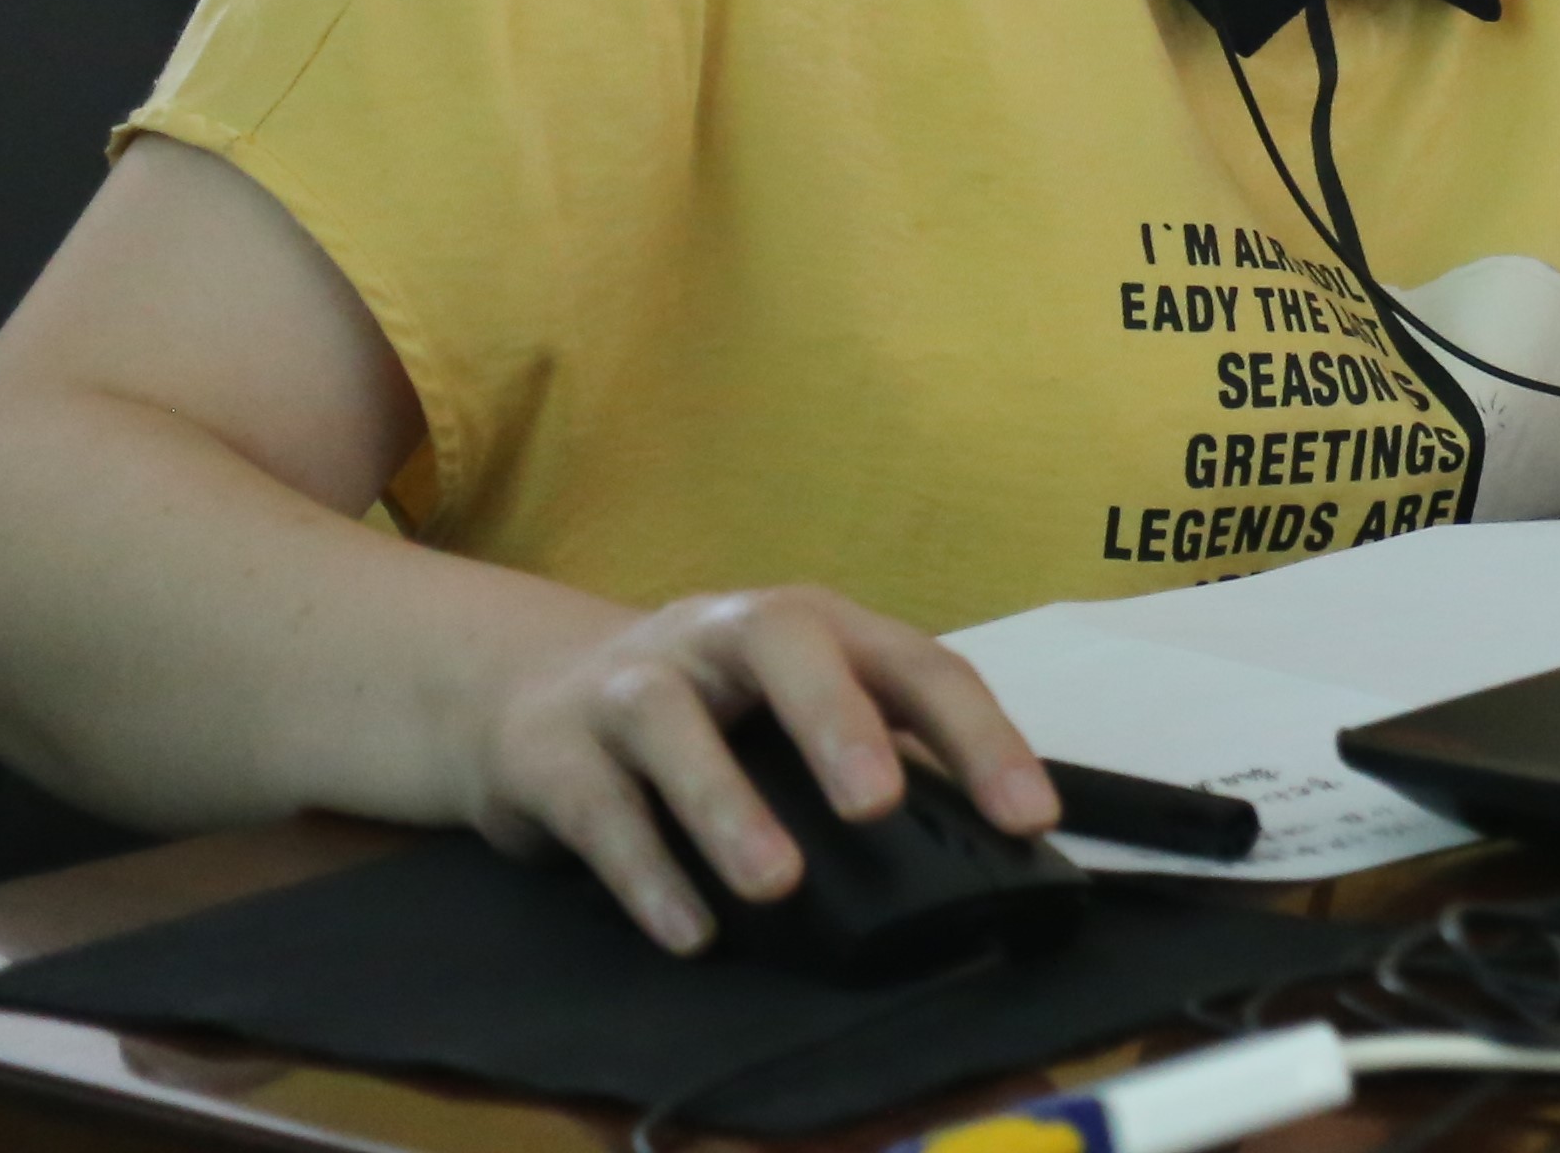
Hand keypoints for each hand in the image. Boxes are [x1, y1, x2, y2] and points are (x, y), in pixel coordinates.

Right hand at [447, 585, 1054, 952]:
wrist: (530, 694)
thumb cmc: (711, 713)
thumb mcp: (796, 709)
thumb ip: (877, 755)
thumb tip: (983, 843)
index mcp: (816, 626)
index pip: (914, 663)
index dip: (978, 736)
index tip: (1029, 818)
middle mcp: (726, 635)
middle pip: (788, 643)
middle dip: (836, 719)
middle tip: (879, 805)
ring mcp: (634, 684)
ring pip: (671, 724)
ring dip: (726, 805)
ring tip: (775, 884)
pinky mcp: (554, 751)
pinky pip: (599, 809)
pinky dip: (646, 872)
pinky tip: (691, 933)